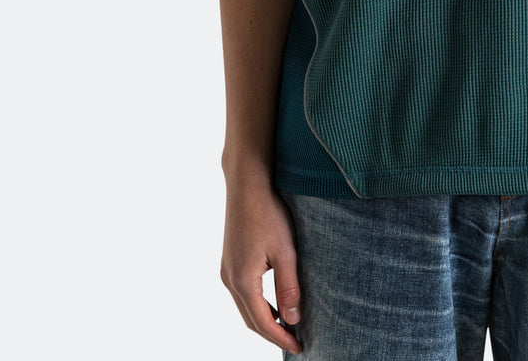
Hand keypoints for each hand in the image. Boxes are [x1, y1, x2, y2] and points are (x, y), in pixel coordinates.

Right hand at [220, 178, 303, 354]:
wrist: (247, 183)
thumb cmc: (268, 213)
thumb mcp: (285, 251)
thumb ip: (288, 286)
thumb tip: (292, 319)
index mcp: (243, 281)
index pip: (262, 322)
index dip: (281, 338)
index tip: (300, 347)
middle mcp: (230, 279)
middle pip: (250, 319)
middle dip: (272, 333)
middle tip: (295, 341)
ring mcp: (227, 268)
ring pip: (245, 305)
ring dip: (264, 319)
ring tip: (287, 325)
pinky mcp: (230, 259)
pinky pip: (243, 291)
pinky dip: (258, 303)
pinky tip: (273, 300)